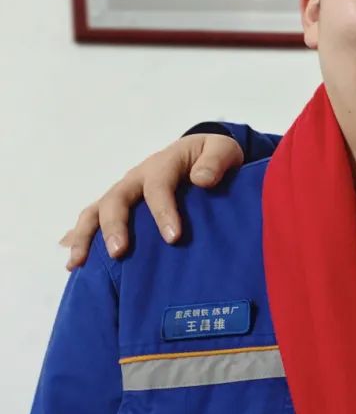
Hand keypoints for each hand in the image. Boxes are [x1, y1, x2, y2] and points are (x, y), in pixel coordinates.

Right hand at [60, 134, 243, 269]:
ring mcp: (125, 190)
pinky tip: (74, 262)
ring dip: (86, 234)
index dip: (163, 211)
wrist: (203, 152)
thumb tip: (202, 179)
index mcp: (164, 163)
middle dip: (115, 225)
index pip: (158, 186)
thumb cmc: (213, 155)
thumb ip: (215, 162)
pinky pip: (94, 218)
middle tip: (119, 253)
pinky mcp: (121, 203)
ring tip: (79, 263)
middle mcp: (138, 176)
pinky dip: (79, 237)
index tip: (173, 238)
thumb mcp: (223, 151)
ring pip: (97, 209)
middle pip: (117, 198)